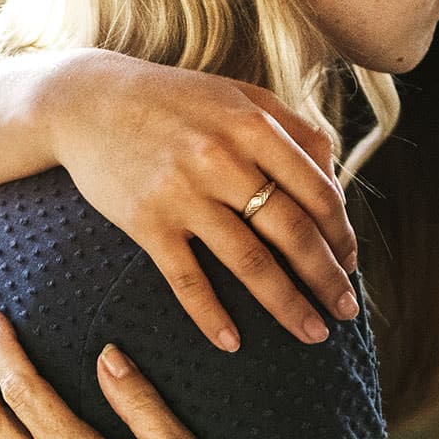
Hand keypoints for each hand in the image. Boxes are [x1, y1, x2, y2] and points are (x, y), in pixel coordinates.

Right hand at [40, 50, 358, 350]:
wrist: (87, 101)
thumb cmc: (173, 100)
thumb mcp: (237, 95)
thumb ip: (291, 129)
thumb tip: (336, 182)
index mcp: (252, 124)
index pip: (316, 191)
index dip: (341, 234)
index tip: (351, 265)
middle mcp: (221, 158)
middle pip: (292, 232)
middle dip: (327, 278)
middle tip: (346, 311)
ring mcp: (183, 192)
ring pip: (249, 262)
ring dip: (288, 305)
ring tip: (313, 333)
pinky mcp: (147, 221)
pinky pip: (187, 279)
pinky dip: (211, 315)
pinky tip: (233, 343)